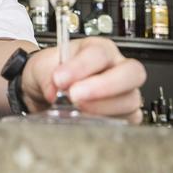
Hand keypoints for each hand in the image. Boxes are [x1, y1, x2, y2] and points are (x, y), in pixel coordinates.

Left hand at [21, 37, 145, 122]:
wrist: (48, 90)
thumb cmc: (51, 73)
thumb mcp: (42, 67)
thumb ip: (47, 77)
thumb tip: (55, 94)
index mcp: (98, 48)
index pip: (99, 53)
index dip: (81, 67)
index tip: (60, 79)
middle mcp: (117, 68)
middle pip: (131, 73)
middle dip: (103, 87)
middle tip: (75, 96)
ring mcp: (126, 92)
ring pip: (129, 101)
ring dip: (100, 108)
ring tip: (75, 110)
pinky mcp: (126, 116)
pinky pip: (126, 122)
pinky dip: (105, 124)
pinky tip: (85, 121)